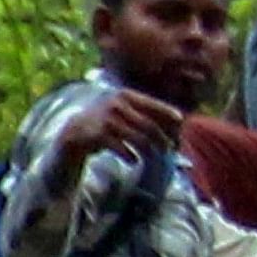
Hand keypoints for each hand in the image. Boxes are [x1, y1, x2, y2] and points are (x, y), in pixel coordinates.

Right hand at [55, 89, 184, 180]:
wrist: (76, 130)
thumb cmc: (108, 121)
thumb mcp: (124, 109)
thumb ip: (146, 112)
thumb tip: (179, 121)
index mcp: (126, 95)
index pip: (155, 106)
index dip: (170, 118)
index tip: (180, 129)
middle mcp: (117, 104)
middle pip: (150, 125)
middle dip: (163, 139)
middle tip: (169, 149)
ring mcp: (107, 119)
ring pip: (139, 139)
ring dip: (151, 150)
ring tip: (155, 155)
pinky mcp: (99, 135)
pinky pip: (123, 149)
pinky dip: (131, 157)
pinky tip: (134, 161)